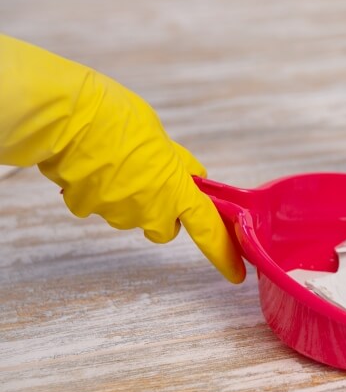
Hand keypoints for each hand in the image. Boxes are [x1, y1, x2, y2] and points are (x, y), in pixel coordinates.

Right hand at [0, 35, 245, 282]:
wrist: (64, 117)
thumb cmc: (116, 118)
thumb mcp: (160, 137)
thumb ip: (176, 165)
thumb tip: (186, 175)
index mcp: (177, 190)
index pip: (209, 230)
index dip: (223, 253)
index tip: (236, 273)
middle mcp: (150, 210)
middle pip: (163, 227)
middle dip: (160, 210)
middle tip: (149, 177)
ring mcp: (116, 213)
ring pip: (127, 213)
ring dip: (124, 194)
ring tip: (111, 158)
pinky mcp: (85, 210)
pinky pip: (95, 203)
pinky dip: (93, 188)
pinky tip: (87, 164)